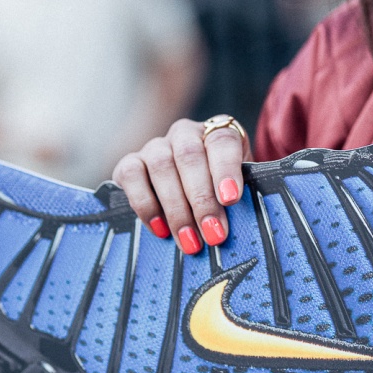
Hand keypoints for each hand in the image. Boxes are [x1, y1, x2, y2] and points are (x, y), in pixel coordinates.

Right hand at [112, 116, 250, 255]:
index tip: (230, 199)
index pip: (222, 141)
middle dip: (202, 199)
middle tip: (213, 233)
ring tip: (190, 240)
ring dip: (176, 208)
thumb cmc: (220, 193)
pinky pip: (132, 175)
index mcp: (217, 132)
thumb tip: (242, 224)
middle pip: (190, 156)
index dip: (226, 168)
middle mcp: (185, 133)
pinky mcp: (130, 162)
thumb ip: (240, 198)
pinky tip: (160, 229)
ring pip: (162, 165)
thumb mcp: (236, 190)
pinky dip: (145, 204)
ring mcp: (156, 146)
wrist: (193, 193)